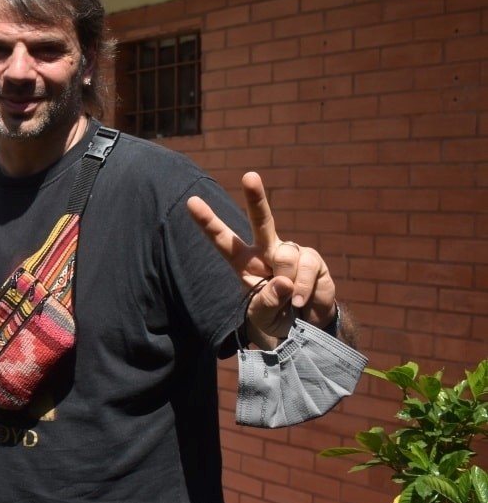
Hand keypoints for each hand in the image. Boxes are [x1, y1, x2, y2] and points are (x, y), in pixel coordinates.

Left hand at [186, 171, 337, 348]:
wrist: (305, 327)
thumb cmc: (274, 317)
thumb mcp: (262, 317)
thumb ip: (268, 302)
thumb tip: (283, 282)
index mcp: (243, 262)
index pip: (222, 240)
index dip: (208, 222)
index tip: (191, 201)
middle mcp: (266, 251)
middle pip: (261, 221)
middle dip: (256, 198)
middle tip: (249, 176)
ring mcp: (290, 253)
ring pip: (286, 256)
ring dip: (288, 282)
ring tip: (290, 300)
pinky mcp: (311, 259)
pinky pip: (306, 267)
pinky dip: (302, 288)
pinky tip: (300, 301)